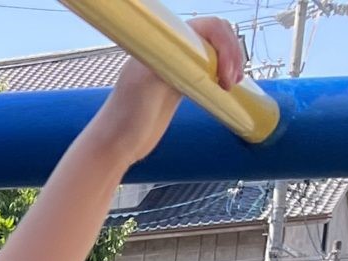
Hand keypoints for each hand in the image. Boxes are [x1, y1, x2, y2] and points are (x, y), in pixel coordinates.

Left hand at [91, 17, 247, 165]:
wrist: (115, 147)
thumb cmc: (124, 118)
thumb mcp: (147, 84)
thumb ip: (168, 62)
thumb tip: (188, 45)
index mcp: (162, 45)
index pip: (204, 28)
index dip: (222, 44)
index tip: (225, 73)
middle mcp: (169, 52)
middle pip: (212, 38)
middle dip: (230, 52)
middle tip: (232, 80)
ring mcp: (175, 69)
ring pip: (212, 54)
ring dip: (229, 63)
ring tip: (232, 83)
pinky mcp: (178, 87)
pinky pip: (206, 71)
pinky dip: (220, 76)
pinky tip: (225, 88)